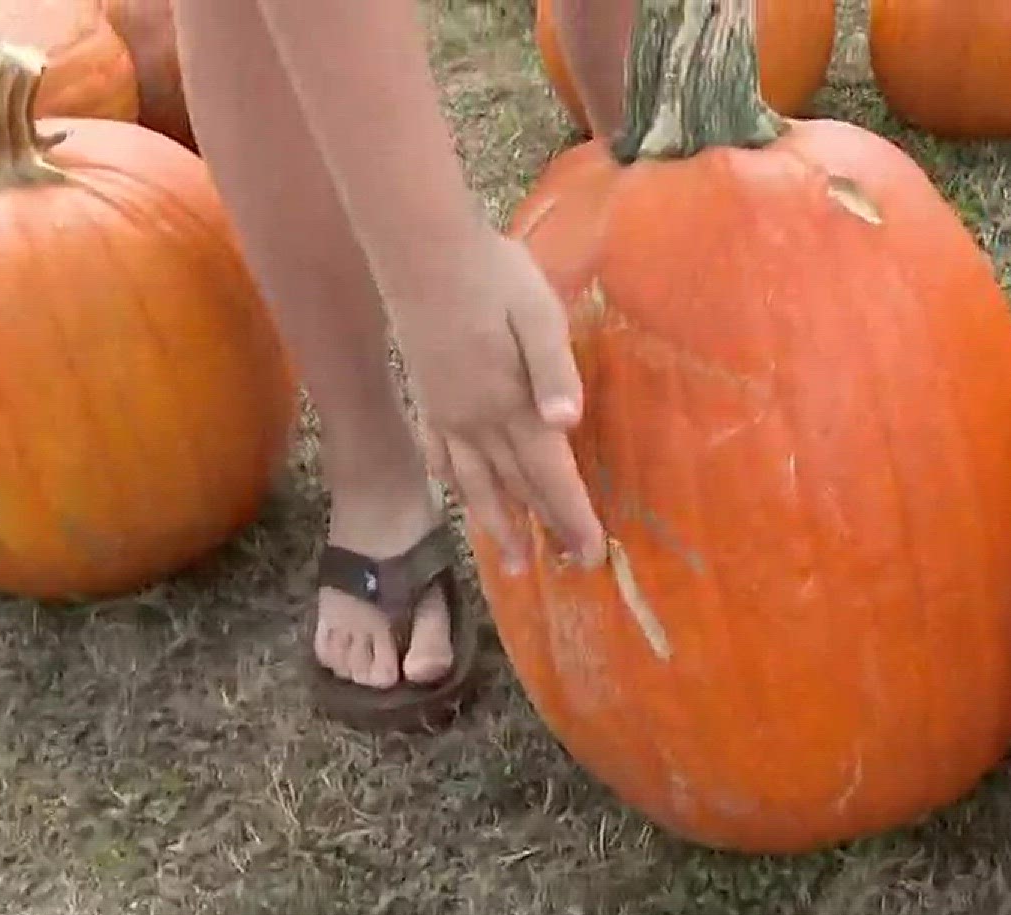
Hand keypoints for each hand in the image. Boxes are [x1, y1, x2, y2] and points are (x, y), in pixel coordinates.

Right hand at [389, 232, 606, 571]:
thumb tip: (566, 425)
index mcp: (510, 405)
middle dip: (544, 529)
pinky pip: (440, 456)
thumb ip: (554, 370)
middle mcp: (475, 421)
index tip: (591, 555)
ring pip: (473, 483)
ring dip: (497, 524)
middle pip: (517, 488)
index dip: (571, 518)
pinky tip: (458, 495)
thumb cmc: (492, 274)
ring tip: (513, 561)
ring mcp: (445, 412)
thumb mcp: (539, 313)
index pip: (549, 476)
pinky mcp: (425, 396)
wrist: (420, 250)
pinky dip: (454, 484)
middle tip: (565, 568)